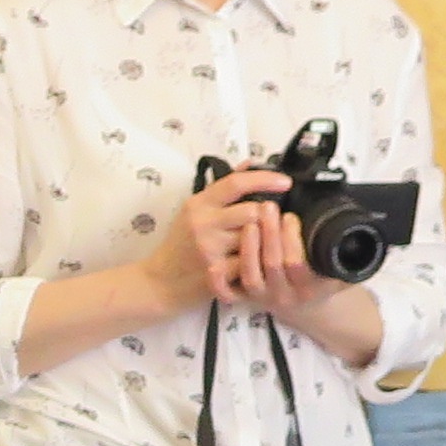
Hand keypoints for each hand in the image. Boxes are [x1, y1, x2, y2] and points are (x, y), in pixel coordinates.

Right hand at [147, 167, 292, 315]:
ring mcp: (209, 250)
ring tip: (257, 244)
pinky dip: (254, 262)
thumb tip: (250, 163)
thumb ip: (223, 188)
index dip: (265, 179)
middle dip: (265, 217)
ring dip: (262, 241)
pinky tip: (250, 263)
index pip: (236, 183)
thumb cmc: (180, 245)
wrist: (159, 282)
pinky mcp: (217, 274)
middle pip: (253, 211)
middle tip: (266, 223)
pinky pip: (251, 262)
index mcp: (198, 204)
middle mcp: (202, 224)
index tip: (285, 182)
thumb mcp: (194, 211)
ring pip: (255, 238)